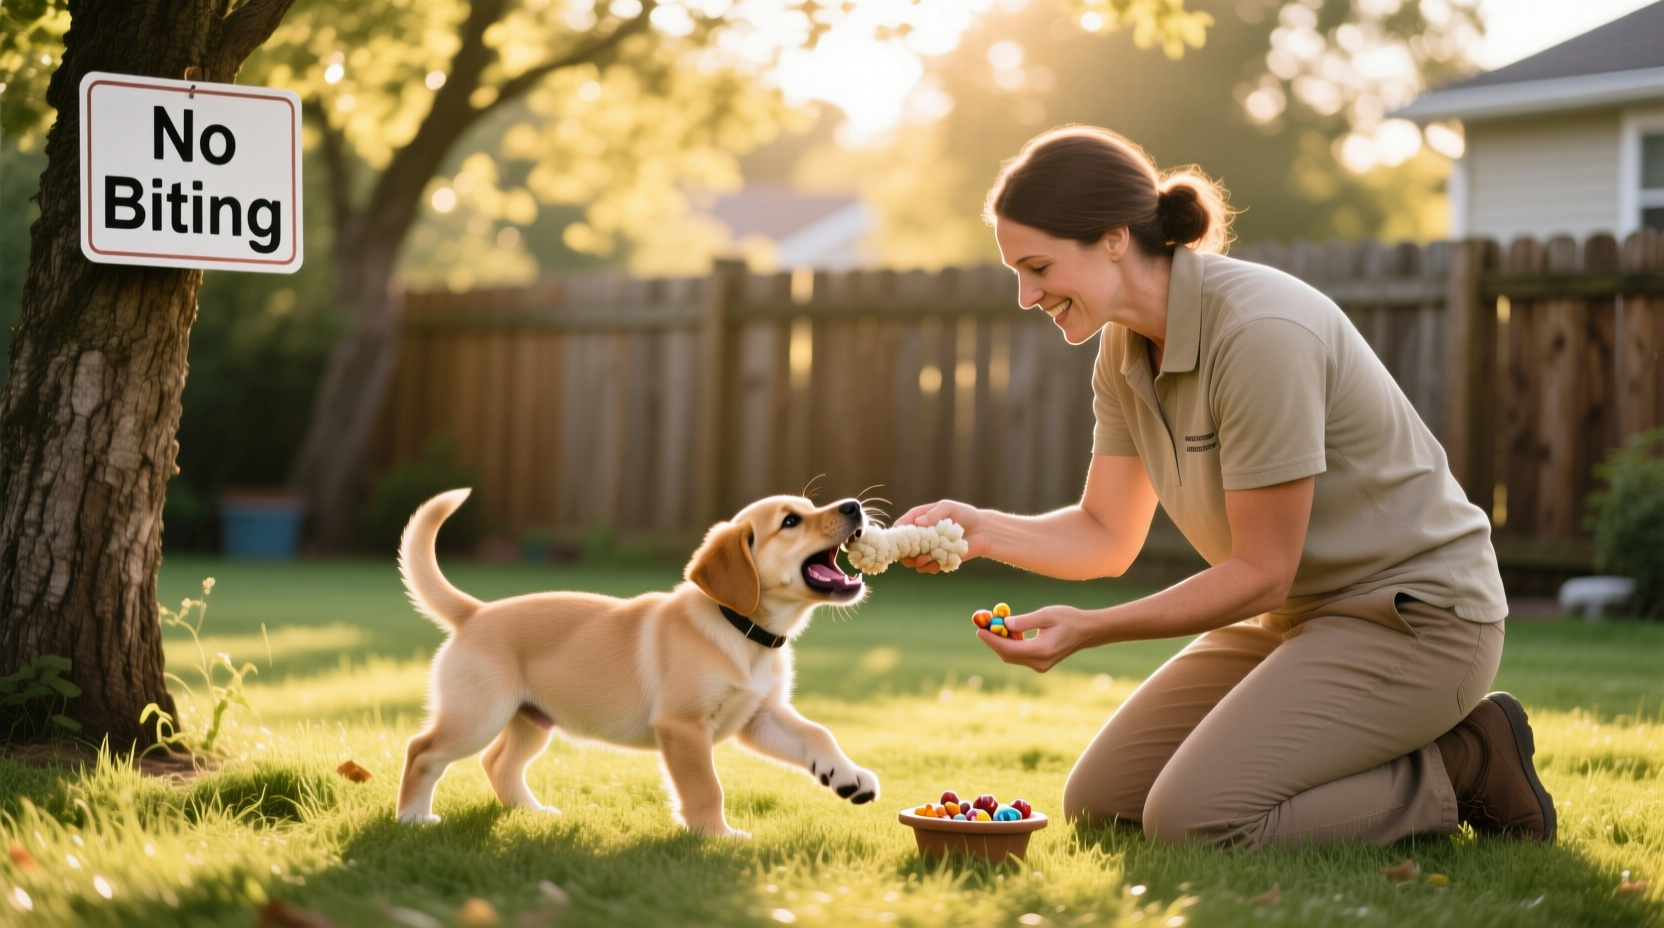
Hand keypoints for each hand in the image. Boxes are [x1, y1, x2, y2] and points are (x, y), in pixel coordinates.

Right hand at [891, 500, 988, 573]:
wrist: (983, 531)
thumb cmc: (965, 515)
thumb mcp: (949, 507)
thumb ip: (934, 514)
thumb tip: (919, 522)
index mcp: (919, 519)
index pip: (900, 528)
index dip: (898, 536)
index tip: (902, 543)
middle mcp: (921, 535)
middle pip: (903, 548)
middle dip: (907, 555)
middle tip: (920, 557)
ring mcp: (928, 548)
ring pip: (914, 561)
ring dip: (919, 563)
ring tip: (931, 560)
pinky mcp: (937, 559)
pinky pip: (928, 567)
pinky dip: (931, 567)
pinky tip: (938, 564)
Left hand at [976, 605, 1093, 672]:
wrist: (1087, 631)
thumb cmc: (1068, 619)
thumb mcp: (1047, 615)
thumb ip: (1025, 621)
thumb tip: (1004, 624)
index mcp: (1043, 650)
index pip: (1010, 649)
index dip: (992, 640)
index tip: (979, 630)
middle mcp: (1040, 662)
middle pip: (1008, 655)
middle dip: (993, 641)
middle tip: (982, 625)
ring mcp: (1040, 666)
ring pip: (1012, 656)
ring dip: (1001, 642)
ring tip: (996, 624)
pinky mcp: (1040, 664)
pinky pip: (1019, 656)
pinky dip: (1011, 644)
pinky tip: (1011, 631)